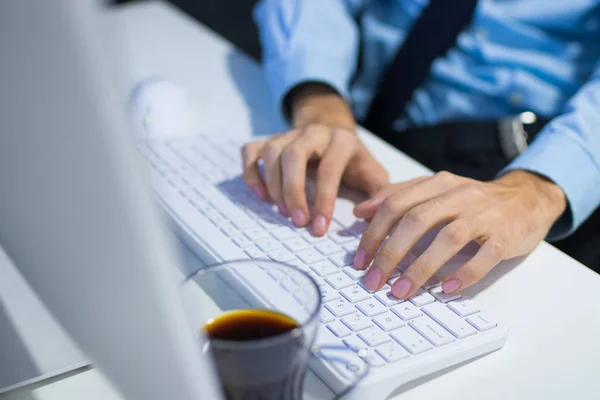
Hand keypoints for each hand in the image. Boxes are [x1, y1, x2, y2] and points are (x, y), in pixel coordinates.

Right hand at [241, 83, 388, 234]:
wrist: (335, 136)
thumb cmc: (354, 165)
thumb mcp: (374, 176)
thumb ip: (379, 195)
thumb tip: (365, 216)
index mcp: (342, 141)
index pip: (329, 168)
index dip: (323, 199)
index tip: (319, 229)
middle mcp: (313, 133)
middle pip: (294, 155)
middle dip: (293, 191)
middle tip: (296, 222)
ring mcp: (289, 134)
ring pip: (272, 151)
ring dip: (273, 184)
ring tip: (282, 212)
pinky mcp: (270, 140)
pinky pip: (251, 151)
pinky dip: (251, 174)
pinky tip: (261, 196)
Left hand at [352, 170, 566, 297]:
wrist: (526, 198)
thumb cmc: (472, 201)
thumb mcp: (434, 191)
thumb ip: (398, 197)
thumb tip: (360, 212)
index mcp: (437, 184)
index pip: (396, 204)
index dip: (374, 233)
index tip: (359, 260)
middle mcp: (458, 195)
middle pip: (417, 220)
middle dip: (390, 253)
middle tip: (373, 281)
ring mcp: (484, 214)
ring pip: (448, 238)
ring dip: (421, 267)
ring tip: (401, 291)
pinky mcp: (506, 235)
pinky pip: (484, 255)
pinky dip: (464, 273)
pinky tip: (445, 290)